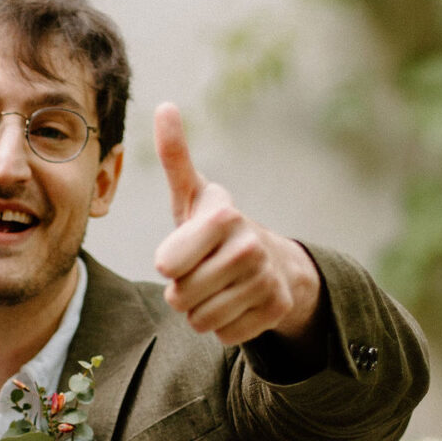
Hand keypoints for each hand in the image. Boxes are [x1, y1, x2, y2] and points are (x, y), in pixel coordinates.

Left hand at [152, 104, 322, 347]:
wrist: (270, 261)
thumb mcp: (192, 195)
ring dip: (199, 312)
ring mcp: (266, 277)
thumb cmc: (213, 228)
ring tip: (215, 288)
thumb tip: (165, 105)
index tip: (176, 257)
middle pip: (182, 297)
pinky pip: (225, 335)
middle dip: (181, 292)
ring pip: (202, 320)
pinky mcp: (276, 308)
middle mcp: (249, 244)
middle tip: (198, 274)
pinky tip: (236, 303)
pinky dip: (223, 327)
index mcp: (223, 214)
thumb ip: (175, 156)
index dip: (169, 265)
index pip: (169, 262)